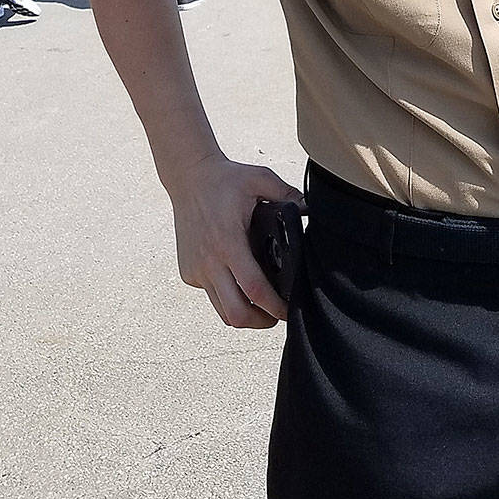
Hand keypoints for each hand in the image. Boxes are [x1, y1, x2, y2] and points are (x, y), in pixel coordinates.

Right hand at [167, 154, 303, 328]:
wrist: (188, 177)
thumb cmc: (224, 179)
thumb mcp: (260, 179)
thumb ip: (287, 193)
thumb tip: (310, 208)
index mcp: (229, 243)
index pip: (255, 289)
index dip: (276, 306)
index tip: (290, 310)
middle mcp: (209, 262)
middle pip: (236, 313)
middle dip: (260, 321)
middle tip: (276, 315)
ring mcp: (196, 270)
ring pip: (221, 311)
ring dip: (243, 314)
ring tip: (261, 307)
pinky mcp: (188, 272)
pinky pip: (210, 295)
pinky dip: (226, 297)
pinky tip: (239, 284)